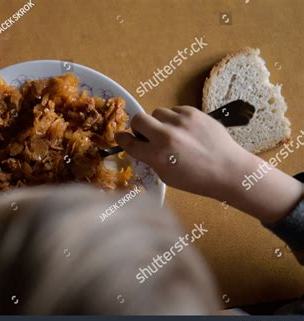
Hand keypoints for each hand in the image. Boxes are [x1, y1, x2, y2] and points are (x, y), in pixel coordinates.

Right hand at [115, 106, 301, 222]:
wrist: (228, 170)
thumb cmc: (196, 179)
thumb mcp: (166, 176)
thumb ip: (151, 159)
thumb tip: (141, 145)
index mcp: (157, 156)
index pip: (129, 142)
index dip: (122, 139)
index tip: (121, 137)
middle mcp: (166, 136)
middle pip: (138, 119)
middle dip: (139, 127)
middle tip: (148, 134)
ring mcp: (181, 122)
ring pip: (157, 112)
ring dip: (160, 122)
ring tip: (173, 133)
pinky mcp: (194, 113)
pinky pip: (175, 110)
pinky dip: (176, 119)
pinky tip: (186, 130)